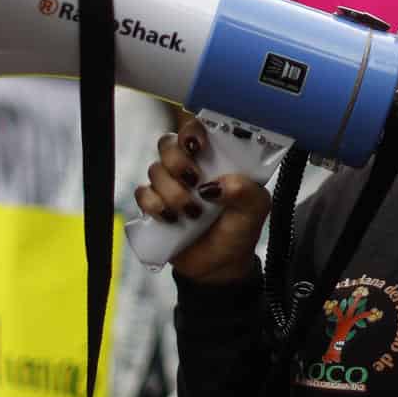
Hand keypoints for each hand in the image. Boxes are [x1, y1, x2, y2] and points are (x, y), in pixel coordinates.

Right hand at [133, 115, 271, 283]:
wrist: (219, 267)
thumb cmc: (239, 230)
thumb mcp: (255, 210)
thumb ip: (246, 192)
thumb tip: (216, 185)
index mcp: (215, 158)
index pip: (196, 129)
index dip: (192, 130)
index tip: (198, 145)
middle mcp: (189, 167)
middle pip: (168, 144)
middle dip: (178, 161)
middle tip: (195, 181)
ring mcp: (168, 185)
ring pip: (155, 169)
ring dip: (173, 191)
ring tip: (193, 213)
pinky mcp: (154, 205)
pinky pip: (142, 194)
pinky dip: (155, 205)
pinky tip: (172, 219)